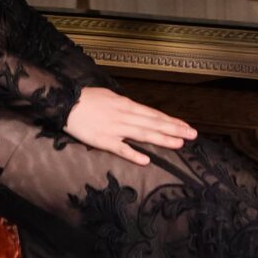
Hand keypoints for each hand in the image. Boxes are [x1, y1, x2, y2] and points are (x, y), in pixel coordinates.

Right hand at [64, 84, 196, 166]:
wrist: (65, 102)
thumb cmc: (86, 98)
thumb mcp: (110, 97)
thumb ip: (125, 106)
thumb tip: (139, 112)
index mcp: (126, 105)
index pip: (153, 114)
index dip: (170, 120)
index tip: (186, 125)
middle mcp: (124, 116)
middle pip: (153, 123)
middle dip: (174, 129)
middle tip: (192, 134)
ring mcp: (115, 129)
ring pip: (143, 134)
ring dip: (162, 139)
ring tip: (179, 144)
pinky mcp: (103, 140)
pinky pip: (121, 149)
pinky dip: (134, 154)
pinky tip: (146, 160)